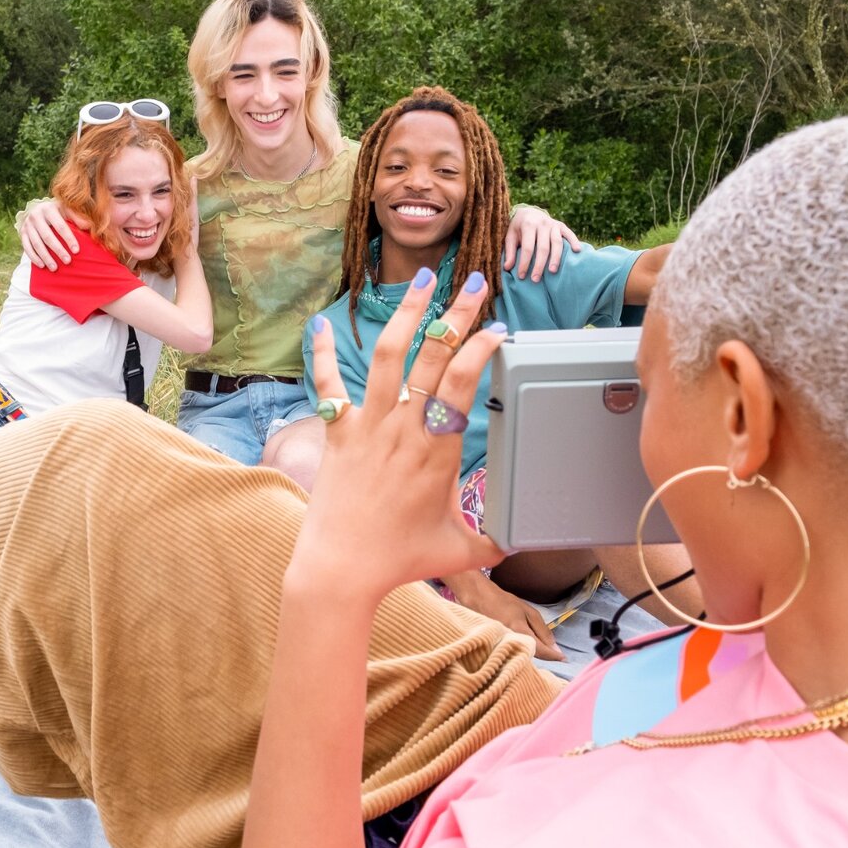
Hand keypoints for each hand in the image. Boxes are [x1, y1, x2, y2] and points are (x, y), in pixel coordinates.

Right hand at [18, 198, 79, 269]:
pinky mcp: (22, 233)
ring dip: (46, 257)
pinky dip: (34, 257)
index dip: (68, 239)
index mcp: (49, 209)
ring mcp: (27, 225)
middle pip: (47, 236)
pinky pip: (27, 247)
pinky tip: (42, 265)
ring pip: (36, 243)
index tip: (76, 251)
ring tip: (55, 268)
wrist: (37, 209)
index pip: (60, 226)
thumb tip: (88, 226)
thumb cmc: (58, 212)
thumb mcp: (67, 210)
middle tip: (68, 261)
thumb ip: (77, 217)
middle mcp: (36, 216)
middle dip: (58, 250)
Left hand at [298, 267, 508, 605]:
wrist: (340, 569)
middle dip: (456, 314)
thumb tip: (526, 540)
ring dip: (406, 314)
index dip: (481, 349)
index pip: (464, 383)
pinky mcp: (337, 432)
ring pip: (387, 356)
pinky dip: (323, 353)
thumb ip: (497, 541)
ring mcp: (367, 426)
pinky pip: (327, 384)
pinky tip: (322, 324)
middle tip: (474, 283)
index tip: (496, 330)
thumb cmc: (400, 560)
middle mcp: (403, 428)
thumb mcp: (462, 551)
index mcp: (438, 450)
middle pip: (433, 357)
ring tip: (423, 279)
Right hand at [447, 572, 563, 660]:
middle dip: (544, 656)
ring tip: (541, 650)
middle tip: (553, 653)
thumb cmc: (503, 602)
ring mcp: (500, 646)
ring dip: (533, 655)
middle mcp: (509, 642)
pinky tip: (525, 648)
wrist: (477, 598)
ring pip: (522, 657)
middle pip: (532, 657)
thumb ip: (542, 630)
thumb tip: (555, 648)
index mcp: (519, 631)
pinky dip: (522, 653)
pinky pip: (513, 654)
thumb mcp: (528, 612)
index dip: (554, 656)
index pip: (541, 651)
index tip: (564, 658)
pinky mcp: (494, 648)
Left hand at [504, 204, 582, 280]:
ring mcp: (553, 224)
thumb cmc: (518, 228)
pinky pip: (569, 233)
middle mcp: (542, 224)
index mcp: (528, 225)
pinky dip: (574, 241)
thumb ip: (510, 252)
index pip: (527, 248)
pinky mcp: (561, 225)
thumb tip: (507, 268)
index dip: (524, 263)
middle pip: (543, 248)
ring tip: (552, 271)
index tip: (522, 276)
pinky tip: (577, 251)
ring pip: (557, 243)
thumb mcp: (510, 236)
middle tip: (535, 279)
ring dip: (555, 258)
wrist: (528, 212)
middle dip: (539, 265)